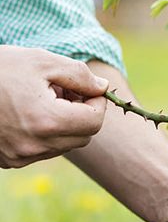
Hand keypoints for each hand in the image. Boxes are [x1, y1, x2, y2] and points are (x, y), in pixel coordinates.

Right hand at [0, 46, 108, 167]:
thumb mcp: (43, 61)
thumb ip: (80, 75)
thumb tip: (104, 88)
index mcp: (46, 122)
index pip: (95, 122)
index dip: (98, 102)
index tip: (88, 87)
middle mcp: (34, 146)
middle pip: (84, 136)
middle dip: (84, 112)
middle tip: (67, 90)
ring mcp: (20, 157)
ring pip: (65, 144)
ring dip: (67, 122)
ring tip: (48, 97)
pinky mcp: (10, 160)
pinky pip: (44, 150)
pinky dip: (49, 133)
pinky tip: (33, 111)